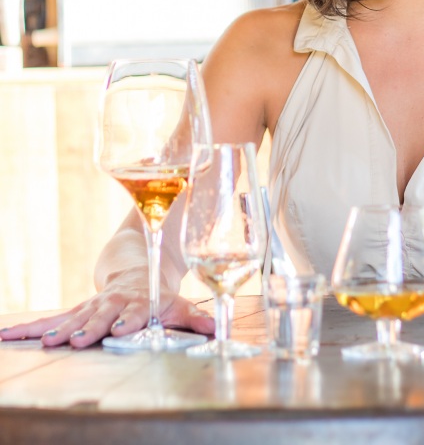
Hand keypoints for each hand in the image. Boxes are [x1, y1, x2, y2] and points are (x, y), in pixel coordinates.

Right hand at [0, 271, 214, 349]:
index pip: (136, 312)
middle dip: (90, 327)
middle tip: (79, 339)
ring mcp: (93, 306)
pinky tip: (6, 335)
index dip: (129, 320)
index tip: (120, 329)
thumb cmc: (158, 293)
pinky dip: (28, 328)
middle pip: (101, 316)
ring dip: (58, 331)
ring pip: (73, 318)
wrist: (136, 266)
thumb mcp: (179, 303)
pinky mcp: (78, 310)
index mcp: (140, 302)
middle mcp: (114, 303)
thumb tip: (215, 329)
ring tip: (43, 344)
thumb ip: (195, 318)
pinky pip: (51, 320)